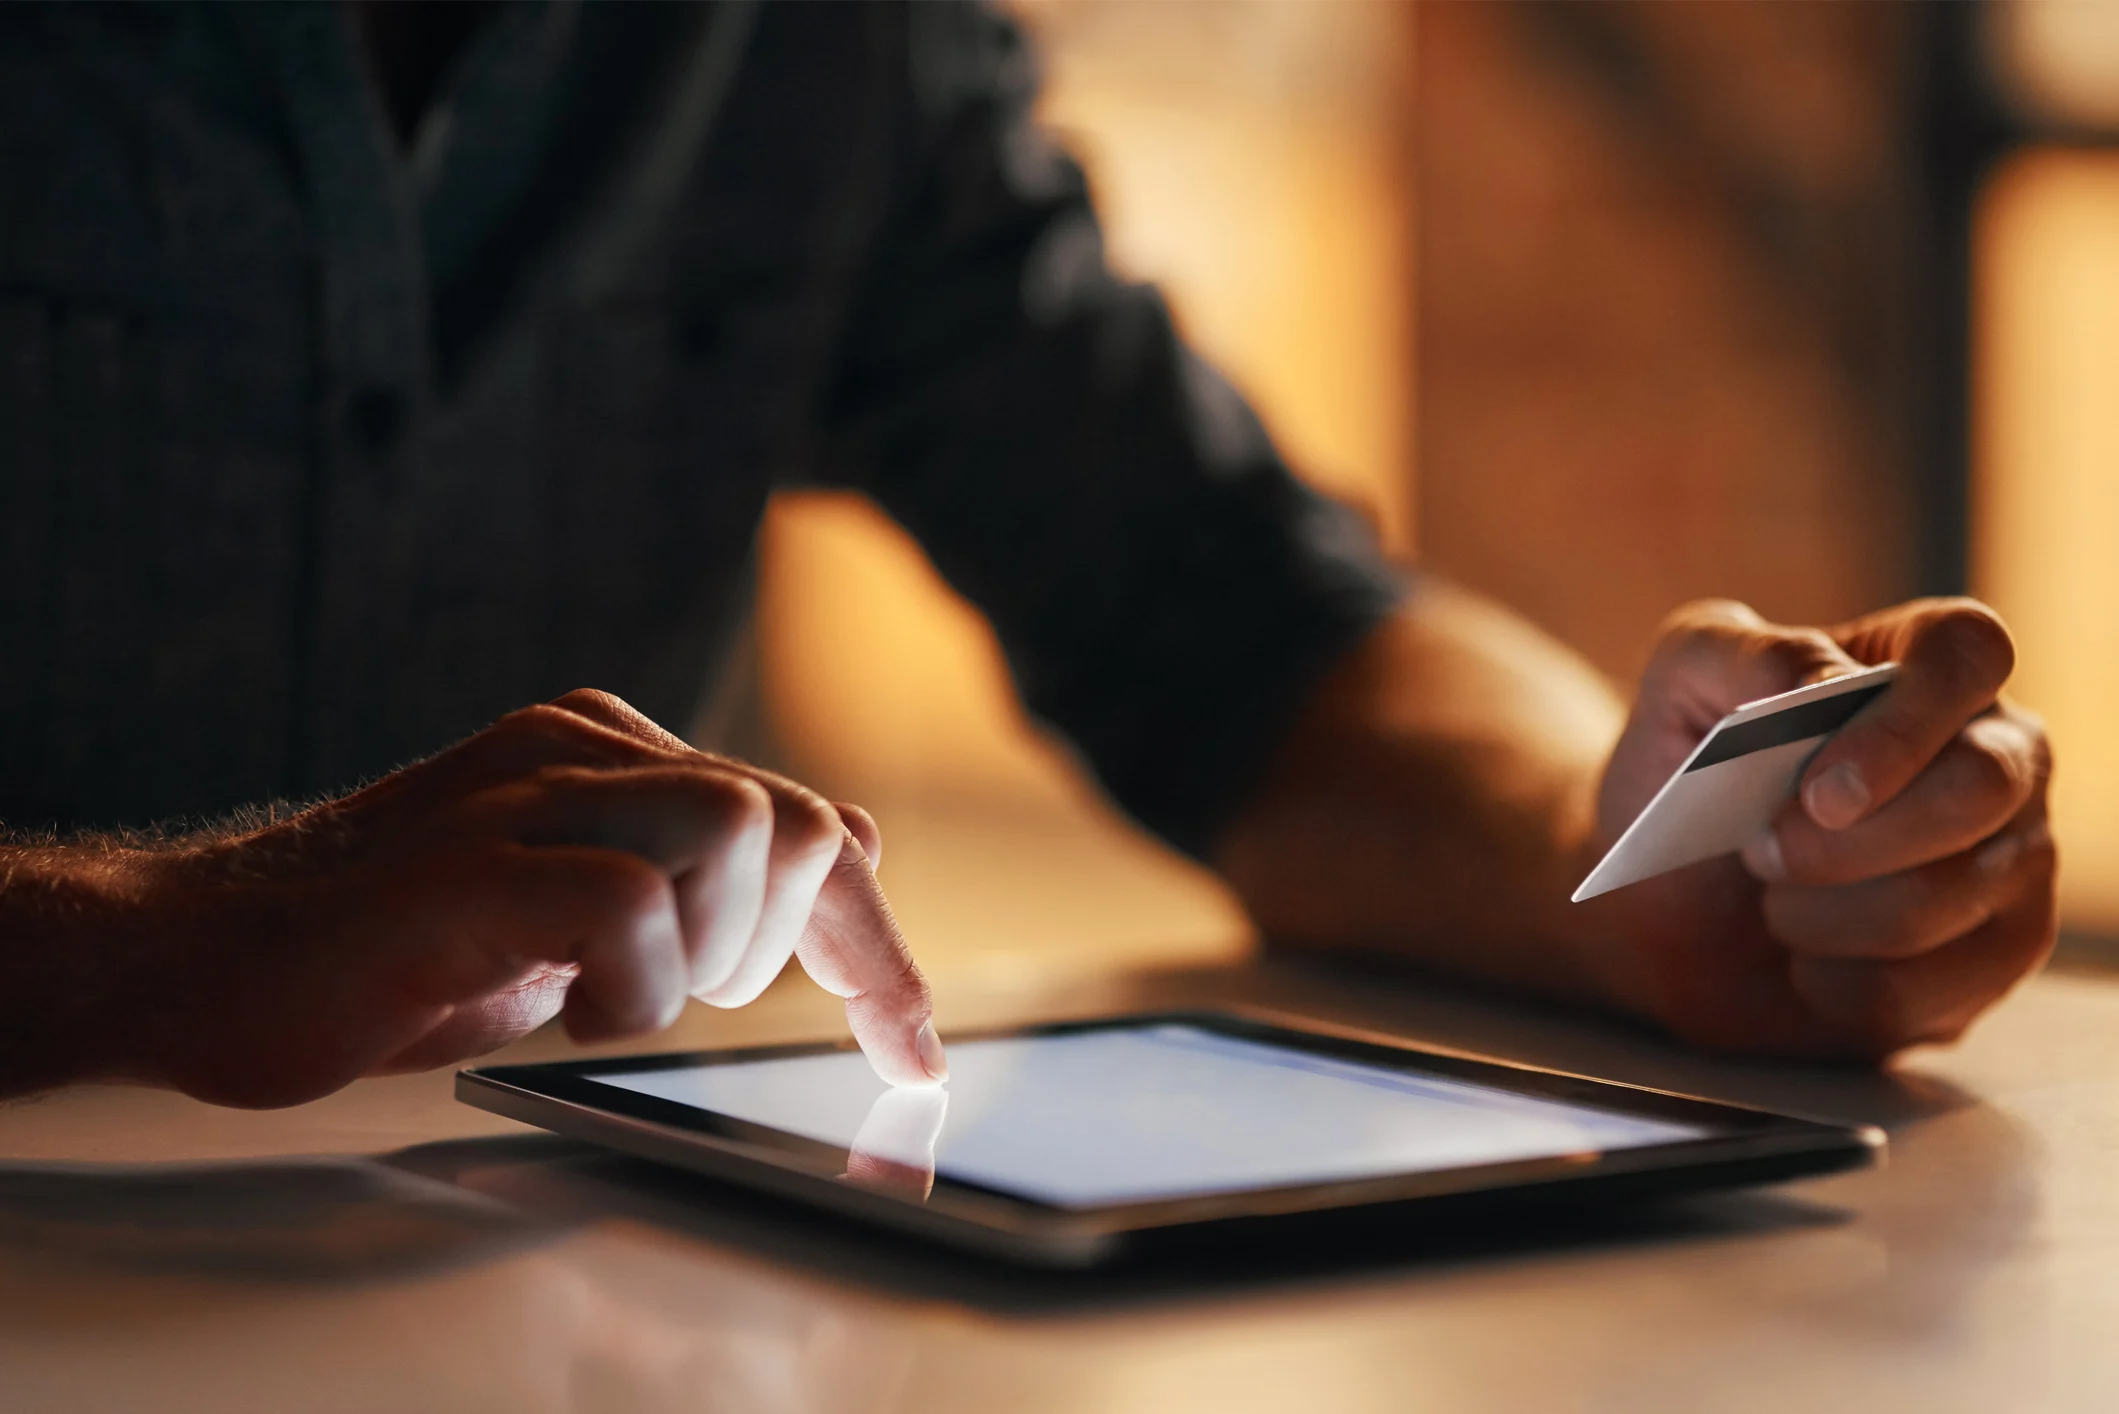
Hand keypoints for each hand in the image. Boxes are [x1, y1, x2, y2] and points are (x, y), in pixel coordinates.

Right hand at [105, 690, 945, 1106]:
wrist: (195, 958)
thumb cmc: (388, 952)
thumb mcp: (575, 921)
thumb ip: (698, 876)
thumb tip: (845, 838)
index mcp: (609, 753)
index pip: (800, 819)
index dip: (873, 936)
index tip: (913, 1044)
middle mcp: (580, 749)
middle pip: (794, 816)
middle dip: (803, 945)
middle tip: (700, 1002)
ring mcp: (525, 794)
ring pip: (736, 828)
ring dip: (713, 952)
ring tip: (620, 996)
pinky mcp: (471, 863)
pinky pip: (628, 903)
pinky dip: (629, 986)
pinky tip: (560, 1009)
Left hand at [1581, 598, 2055, 1058]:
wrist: (1663, 901)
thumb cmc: (1686, 775)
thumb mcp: (1680, 686)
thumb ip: (1737, 653)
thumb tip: (1824, 681)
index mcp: (1928, 666)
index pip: (1968, 652)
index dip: (1901, 724)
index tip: (1817, 791)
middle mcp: (2001, 751)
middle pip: (1980, 786)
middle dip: (1847, 840)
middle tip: (1761, 852)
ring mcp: (2015, 856)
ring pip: (1947, 898)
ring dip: (1823, 914)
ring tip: (1773, 901)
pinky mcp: (1997, 955)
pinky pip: (1933, 990)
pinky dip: (1836, 984)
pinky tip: (1804, 961)